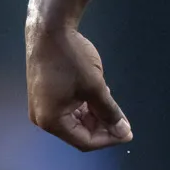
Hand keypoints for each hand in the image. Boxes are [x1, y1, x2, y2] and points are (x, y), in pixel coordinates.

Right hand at [26, 18, 133, 150]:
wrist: (49, 28)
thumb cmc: (71, 59)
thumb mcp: (95, 87)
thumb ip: (109, 112)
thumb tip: (123, 131)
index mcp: (51, 121)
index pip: (84, 141)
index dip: (108, 139)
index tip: (128, 133)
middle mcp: (42, 117)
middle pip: (78, 132)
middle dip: (102, 127)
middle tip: (123, 120)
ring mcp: (41, 105)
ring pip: (74, 120)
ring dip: (95, 116)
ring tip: (112, 105)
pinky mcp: (44, 93)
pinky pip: (67, 107)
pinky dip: (84, 106)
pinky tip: (98, 96)